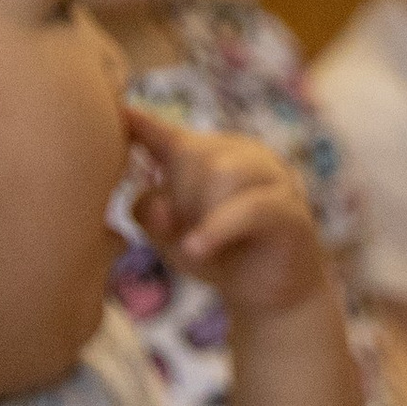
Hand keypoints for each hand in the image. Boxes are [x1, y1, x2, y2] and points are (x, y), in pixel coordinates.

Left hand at [119, 109, 325, 321]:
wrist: (269, 294)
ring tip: (196, 246)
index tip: (116, 112)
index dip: (142, 124)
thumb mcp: (171, 236)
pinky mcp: (290, 209)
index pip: (169, 134)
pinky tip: (197, 248)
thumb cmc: (217, 254)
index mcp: (210, 153)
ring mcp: (273, 177)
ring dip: (201, 212)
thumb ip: (152, 214)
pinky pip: (251, 207)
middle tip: (186, 233)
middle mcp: (244, 154)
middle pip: (195, 155)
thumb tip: (155, 200)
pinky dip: (219, 227)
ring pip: (223, 172)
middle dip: (179, 198)